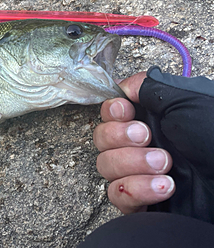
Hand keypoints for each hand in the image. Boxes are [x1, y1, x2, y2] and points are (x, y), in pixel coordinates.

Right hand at [93, 73, 175, 213]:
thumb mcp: (187, 100)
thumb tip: (123, 87)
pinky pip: (117, 196)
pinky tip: (163, 187)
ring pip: (106, 167)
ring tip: (166, 166)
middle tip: (148, 138)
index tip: (126, 112)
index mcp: (153, 118)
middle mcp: (143, 144)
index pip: (110, 112)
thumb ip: (149, 87)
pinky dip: (136, 190)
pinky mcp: (144, 202)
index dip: (112, 112)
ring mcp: (141, 173)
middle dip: (120, 138)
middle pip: (103, 139)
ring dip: (132, 164)